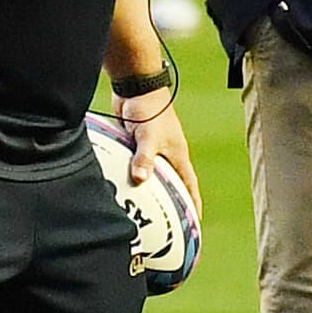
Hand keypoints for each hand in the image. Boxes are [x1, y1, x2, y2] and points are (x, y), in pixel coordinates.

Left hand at [121, 100, 199, 221]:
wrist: (136, 87)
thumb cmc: (150, 109)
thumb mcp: (149, 137)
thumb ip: (145, 158)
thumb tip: (140, 179)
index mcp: (177, 156)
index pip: (189, 186)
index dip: (193, 205)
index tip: (194, 223)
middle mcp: (166, 155)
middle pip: (170, 184)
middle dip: (169, 203)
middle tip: (164, 225)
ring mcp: (150, 150)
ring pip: (150, 176)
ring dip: (146, 190)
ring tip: (137, 211)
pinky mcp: (135, 144)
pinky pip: (133, 165)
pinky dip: (129, 176)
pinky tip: (117, 187)